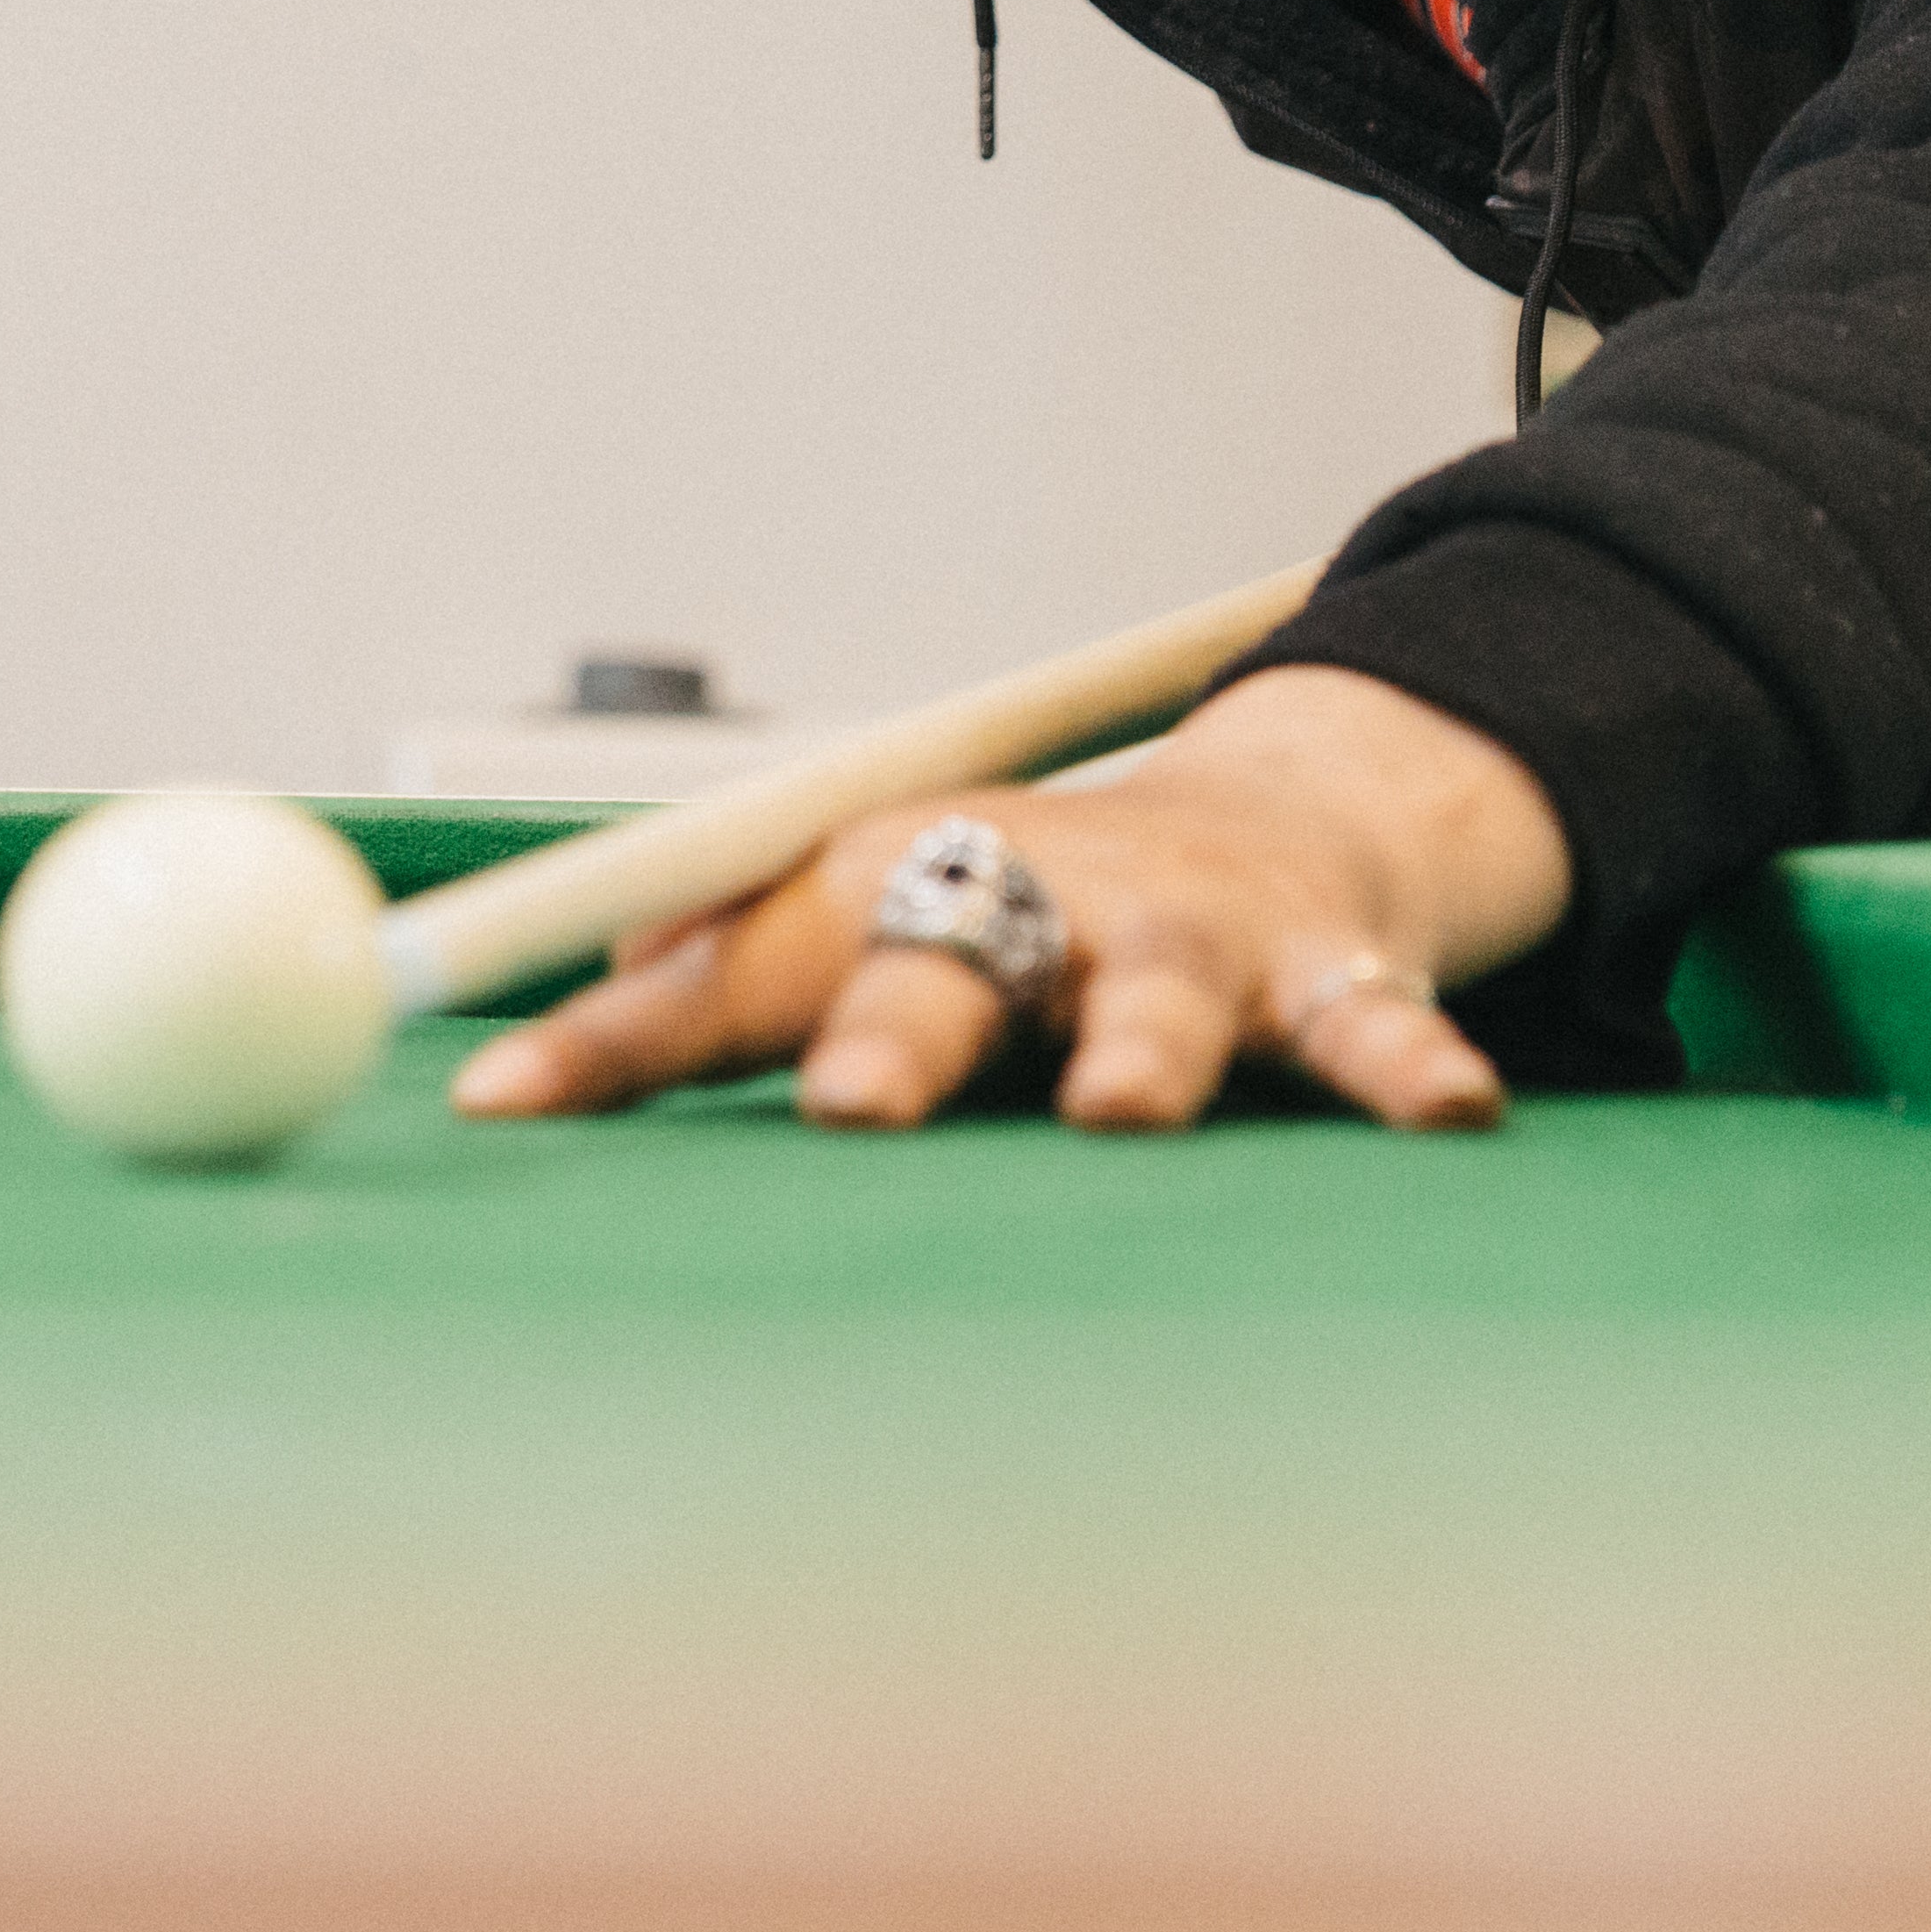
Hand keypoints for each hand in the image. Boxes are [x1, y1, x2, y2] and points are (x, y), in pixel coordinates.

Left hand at [444, 665, 1565, 1137]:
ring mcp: (1180, 940)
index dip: (616, 1040)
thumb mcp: (856, 928)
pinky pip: (1369, 1032)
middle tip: (855, 1105)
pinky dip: (1404, 1067)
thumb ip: (701, 1001)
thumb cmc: (1018, 908)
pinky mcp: (1322, 975)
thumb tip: (489, 1084)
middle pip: (940, 956)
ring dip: (1139, 1054)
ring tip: (1124, 1110)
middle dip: (897, 1035)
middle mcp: (1024, 897)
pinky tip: (1441, 1114)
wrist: (1268, 817)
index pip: (726, 972)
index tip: (502, 1104)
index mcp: (886, 885)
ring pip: (1157, 1002)